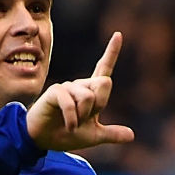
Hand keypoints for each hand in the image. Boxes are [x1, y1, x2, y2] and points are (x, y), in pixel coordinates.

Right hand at [26, 32, 134, 150]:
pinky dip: (72, 119)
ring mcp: (68, 87)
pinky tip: (68, 126)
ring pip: (89, 96)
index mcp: (90, 92)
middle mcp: (80, 85)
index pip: (104, 69)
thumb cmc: (65, 135)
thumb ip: (111, 134)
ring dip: (83, 117)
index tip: (118, 34)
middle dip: (99, 105)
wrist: (42, 140)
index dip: (112, 52)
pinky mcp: (55, 91)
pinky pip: (72, 104)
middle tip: (84, 119)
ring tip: (72, 124)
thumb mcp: (93, 137)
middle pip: (105, 83)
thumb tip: (131, 136)